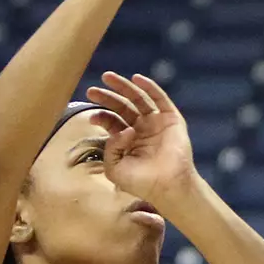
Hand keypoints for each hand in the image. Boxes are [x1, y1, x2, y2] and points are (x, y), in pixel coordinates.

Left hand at [88, 73, 199, 204]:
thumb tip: (121, 129)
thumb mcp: (114, 169)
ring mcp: (156, 122)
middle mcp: (141, 128)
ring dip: (124, 86)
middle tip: (91, 90)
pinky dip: (150, 87)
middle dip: (107, 97)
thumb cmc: (141, 182)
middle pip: (122, 106)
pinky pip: (160, 98)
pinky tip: (136, 79)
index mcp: (127, 140)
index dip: (101, 116)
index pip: (112, 121)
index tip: (91, 116)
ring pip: (139, 98)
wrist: (167, 186)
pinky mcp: (171, 119)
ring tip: (107, 77)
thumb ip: (110, 149)